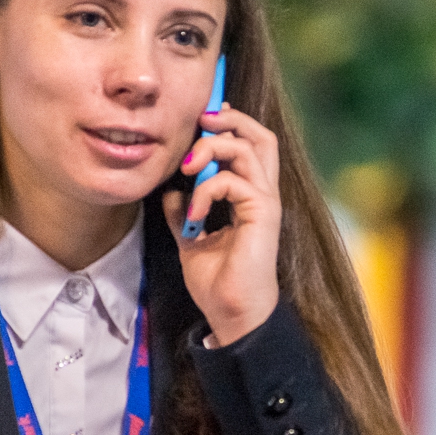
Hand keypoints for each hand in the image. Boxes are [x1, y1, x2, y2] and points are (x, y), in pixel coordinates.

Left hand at [162, 104, 280, 345]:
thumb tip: (170, 193)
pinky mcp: (262, 214)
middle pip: (261, 136)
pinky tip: (193, 217)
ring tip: (187, 169)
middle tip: (201, 123)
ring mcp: (265, 202)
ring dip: (211, 150)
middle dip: (230, 120)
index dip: (231, 124)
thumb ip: (183, 213)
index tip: (203, 120)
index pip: (251, 145)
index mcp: (250, 197)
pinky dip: (205, 191)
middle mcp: (263, 194)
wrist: (233, 314)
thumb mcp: (191, 240)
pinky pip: (232, 182)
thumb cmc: (219, 283)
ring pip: (247, 148)